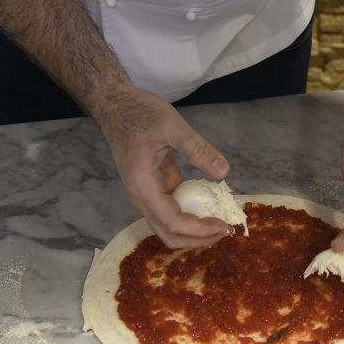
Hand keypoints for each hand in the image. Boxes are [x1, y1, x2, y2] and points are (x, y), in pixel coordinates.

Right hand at [94, 85, 232, 247]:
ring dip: (196, 230)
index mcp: (144, 187)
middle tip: (228, 230)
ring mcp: (149, 194)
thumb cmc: (139, 113)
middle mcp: (143, 197)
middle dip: (199, 239)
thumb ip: (198, 149)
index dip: (200, 230)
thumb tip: (223, 172)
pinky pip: (175, 209)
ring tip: (223, 222)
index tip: (225, 225)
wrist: (115, 105)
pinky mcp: (156, 187)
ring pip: (171, 226)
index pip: (172, 222)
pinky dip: (194, 212)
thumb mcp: (172, 126)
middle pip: (170, 234)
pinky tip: (214, 204)